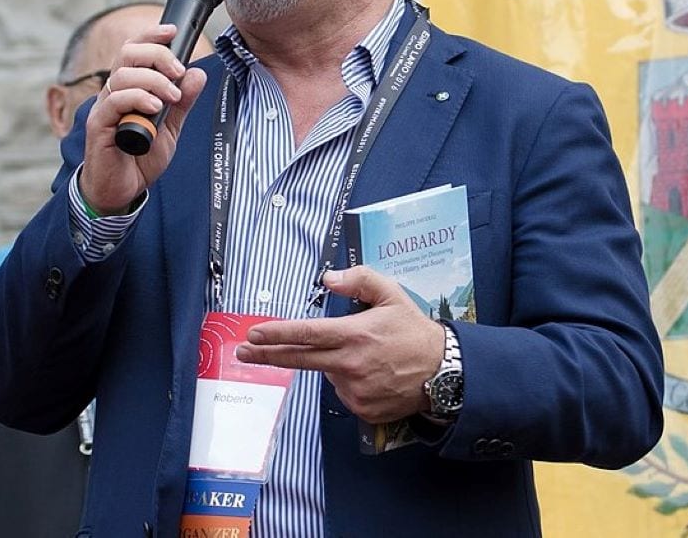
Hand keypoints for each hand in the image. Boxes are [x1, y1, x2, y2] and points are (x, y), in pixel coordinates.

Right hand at [78, 23, 206, 213]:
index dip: (150, 35)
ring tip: (170, 98)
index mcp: (129, 87)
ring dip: (153, 81)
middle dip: (157, 56)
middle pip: (128, 54)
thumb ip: (182, 102)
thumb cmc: (140, 158)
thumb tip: (197, 73)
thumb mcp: (170, 127)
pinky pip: (115, 100)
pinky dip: (137, 98)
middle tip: (178, 71)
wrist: (123, 190)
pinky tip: (154, 107)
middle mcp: (113, 92)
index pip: (134, 49)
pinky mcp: (99, 125)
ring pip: (123, 75)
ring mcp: (105, 107)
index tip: (172, 31)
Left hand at [236, 266, 444, 423]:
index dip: (276, 333)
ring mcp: (355, 389)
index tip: (252, 333)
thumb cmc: (414, 330)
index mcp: (354, 334)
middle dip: (266, 355)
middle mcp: (349, 364)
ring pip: (328, 374)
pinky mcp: (362, 408)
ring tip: (366, 357)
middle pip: (298, 360)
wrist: (443, 371)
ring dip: (334, 364)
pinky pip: (345, 392)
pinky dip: (350, 382)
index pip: (306, 333)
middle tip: (243, 352)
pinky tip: (372, 374)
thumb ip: (359, 280)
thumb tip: (328, 278)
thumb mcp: (392, 294)